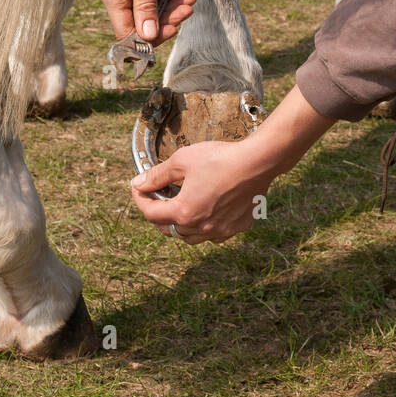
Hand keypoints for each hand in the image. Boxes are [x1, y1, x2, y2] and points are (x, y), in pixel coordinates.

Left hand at [131, 137, 274, 243]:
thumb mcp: (182, 160)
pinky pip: (216, 235)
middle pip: (170, 230)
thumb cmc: (220, 158)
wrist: (258, 162)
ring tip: (180, 211)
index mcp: (184, 211)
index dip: (140, 200)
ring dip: (181, 227)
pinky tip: (207, 214)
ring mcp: (221, 230)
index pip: (151, 213)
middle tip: (157, 201)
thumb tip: (138, 183)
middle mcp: (201, 227)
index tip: (138, 189)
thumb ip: (157, 175)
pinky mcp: (238, 227)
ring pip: (192, 238)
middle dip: (159, 216)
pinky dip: (206, 228)